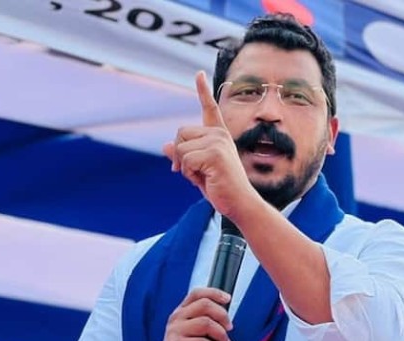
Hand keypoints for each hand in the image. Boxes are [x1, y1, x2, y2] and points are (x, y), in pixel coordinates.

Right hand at [153, 287, 233, 340]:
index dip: (214, 293)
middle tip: (229, 328)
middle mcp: (176, 319)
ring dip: (221, 334)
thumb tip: (226, 315)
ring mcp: (174, 332)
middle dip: (222, 315)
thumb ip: (204, 321)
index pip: (197, 293)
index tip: (227, 299)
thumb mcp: (193, 334)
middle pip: (205, 305)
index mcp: (181, 313)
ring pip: (206, 323)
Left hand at [163, 71, 256, 218]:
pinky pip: (185, 159)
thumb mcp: (197, 170)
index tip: (198, 74)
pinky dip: (189, 174)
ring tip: (203, 177)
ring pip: (180, 148)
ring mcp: (218, 142)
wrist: (239, 204)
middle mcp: (219, 134)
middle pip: (180, 133)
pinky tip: (205, 179)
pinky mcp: (214, 153)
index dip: (203, 90)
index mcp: (218, 135)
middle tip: (191, 172)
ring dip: (185, 167)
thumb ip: (183, 156)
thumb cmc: (220, 188)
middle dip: (179, 154)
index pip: (209, 108)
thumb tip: (164, 145)